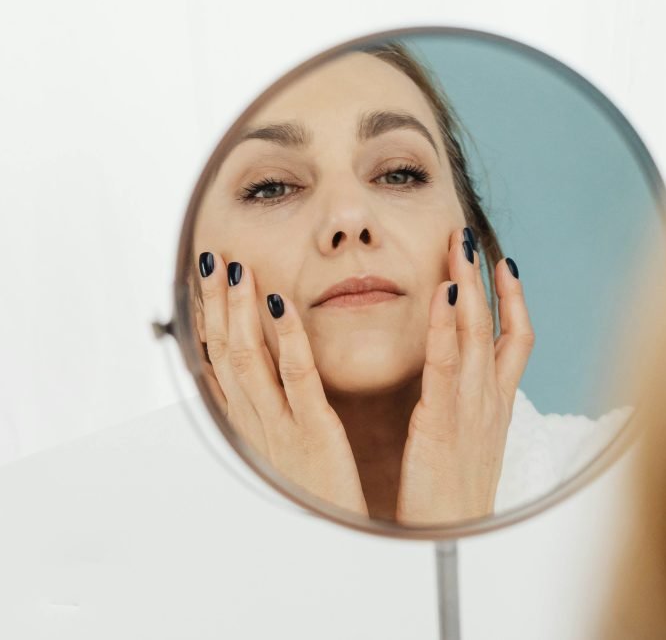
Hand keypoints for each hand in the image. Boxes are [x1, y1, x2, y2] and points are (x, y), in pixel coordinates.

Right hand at [195, 252, 366, 514]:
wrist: (334, 537)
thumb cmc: (316, 489)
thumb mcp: (283, 446)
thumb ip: (270, 407)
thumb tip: (253, 374)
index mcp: (252, 422)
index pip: (218, 361)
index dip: (207, 319)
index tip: (201, 280)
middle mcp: (257, 420)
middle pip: (225, 352)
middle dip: (216, 304)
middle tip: (210, 259)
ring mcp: (281, 423)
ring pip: (250, 359)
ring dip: (241, 311)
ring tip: (236, 270)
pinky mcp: (314, 429)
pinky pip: (297, 377)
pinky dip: (287, 338)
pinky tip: (282, 305)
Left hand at [396, 230, 534, 523]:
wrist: (452, 546)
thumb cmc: (454, 503)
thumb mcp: (469, 447)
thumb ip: (466, 412)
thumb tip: (462, 391)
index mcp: (496, 405)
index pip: (515, 338)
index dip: (512, 298)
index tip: (503, 263)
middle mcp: (490, 399)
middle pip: (495, 323)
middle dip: (484, 274)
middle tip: (468, 232)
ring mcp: (470, 409)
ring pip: (475, 332)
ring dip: (466, 282)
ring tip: (457, 243)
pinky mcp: (441, 422)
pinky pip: (445, 362)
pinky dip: (444, 323)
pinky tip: (440, 290)